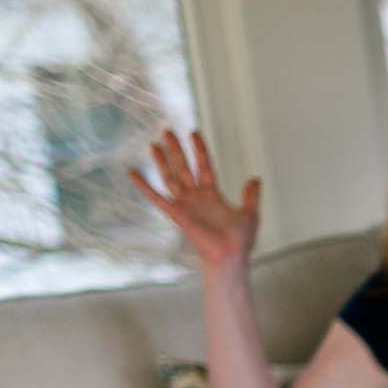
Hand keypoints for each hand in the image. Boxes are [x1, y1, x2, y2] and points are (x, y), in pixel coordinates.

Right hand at [129, 128, 258, 273]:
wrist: (229, 256)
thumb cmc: (240, 241)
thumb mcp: (250, 214)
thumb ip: (251, 196)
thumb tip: (256, 179)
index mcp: (212, 195)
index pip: (203, 166)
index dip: (199, 149)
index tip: (193, 133)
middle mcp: (196, 197)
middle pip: (183, 167)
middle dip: (176, 149)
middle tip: (167, 130)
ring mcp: (185, 205)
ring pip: (170, 177)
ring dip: (162, 161)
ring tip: (154, 144)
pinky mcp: (176, 214)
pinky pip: (157, 197)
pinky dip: (144, 186)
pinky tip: (132, 173)